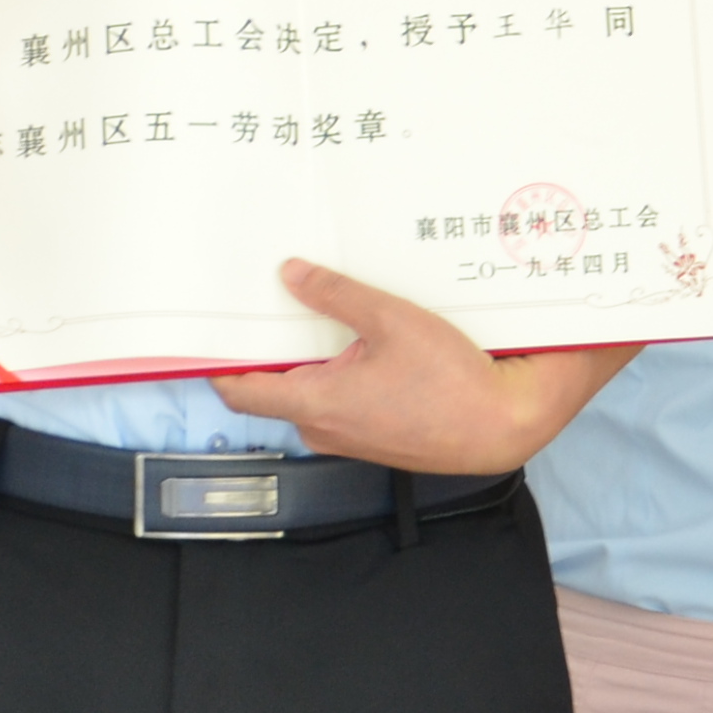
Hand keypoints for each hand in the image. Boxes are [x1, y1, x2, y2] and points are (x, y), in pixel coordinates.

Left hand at [207, 260, 622, 472]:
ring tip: (319, 315)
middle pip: (273, 387)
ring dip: (309, 361)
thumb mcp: (391, 321)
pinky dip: (338, 375)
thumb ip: (336, 296)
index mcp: (314, 403)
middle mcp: (322, 428)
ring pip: (309, 394)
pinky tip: (361, 345)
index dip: (218, 362)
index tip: (209, 332)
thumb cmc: (451, 381)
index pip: (239, 390)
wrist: (503, 427)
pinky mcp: (373, 438)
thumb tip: (291, 275)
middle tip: (268, 303)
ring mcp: (348, 438)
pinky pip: (339, 403)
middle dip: (269, 349)